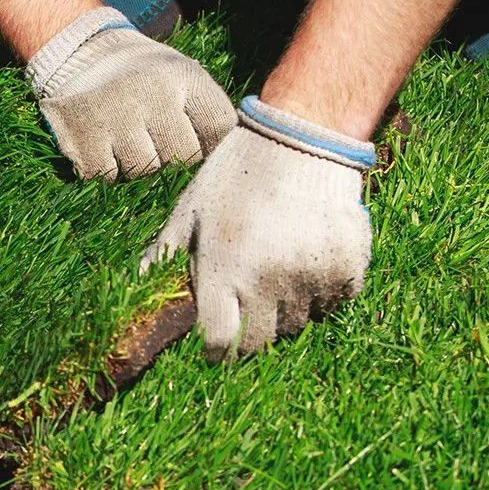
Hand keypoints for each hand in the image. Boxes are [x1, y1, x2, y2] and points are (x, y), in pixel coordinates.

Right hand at [25, 7, 234, 180]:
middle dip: (170, 157)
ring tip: (127, 141)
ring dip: (136, 165)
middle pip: (183, 156)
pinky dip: (105, 168)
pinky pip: (106, 175)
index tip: (194, 139)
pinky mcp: (80, 134)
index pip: (219, 129)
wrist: (80, 52)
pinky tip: (103, 146)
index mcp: (183, 76)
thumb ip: (208, 113)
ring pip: (143, 170)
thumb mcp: (181, 76)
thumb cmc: (143, 77)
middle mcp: (151, 92)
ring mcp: (115, 114)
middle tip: (153, 139)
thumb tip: (225, 162)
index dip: (210, 143)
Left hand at [143, 96, 375, 360]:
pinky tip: (308, 261)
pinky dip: (321, 294)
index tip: (215, 345)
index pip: (219, 341)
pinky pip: (332, 304)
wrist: (303, 139)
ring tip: (278, 270)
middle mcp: (267, 281)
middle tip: (246, 305)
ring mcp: (311, 278)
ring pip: (298, 323)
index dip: (215, 350)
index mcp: (222, 268)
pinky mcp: (347, 271)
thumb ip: (167, 251)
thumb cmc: (237, 174)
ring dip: (285, 310)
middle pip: (259, 341)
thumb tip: (140, 284)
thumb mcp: (192, 208)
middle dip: (248, 332)